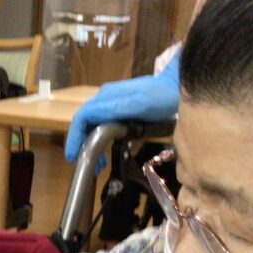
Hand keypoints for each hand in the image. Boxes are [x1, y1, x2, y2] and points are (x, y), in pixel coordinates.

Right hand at [64, 50, 179, 164]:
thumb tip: (87, 119)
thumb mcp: (138, 104)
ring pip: (93, 126)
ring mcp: (112, 103)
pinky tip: (109, 152)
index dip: (74, 138)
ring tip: (100, 165)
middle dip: (83, 146)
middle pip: (85, 124)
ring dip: (92, 146)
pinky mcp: (120, 109)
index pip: (81, 118)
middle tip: (91, 166)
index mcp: (105, 98)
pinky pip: (104, 126)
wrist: (180, 86)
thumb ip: (113, 109)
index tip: (72, 157)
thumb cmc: (162, 97)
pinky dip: (102, 141)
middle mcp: (104, 99)